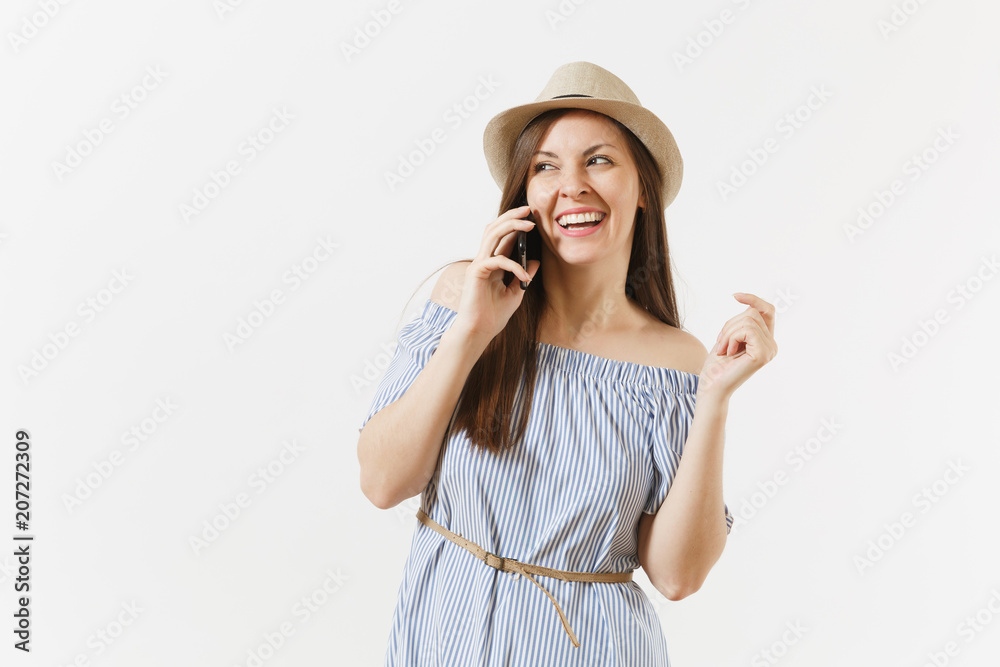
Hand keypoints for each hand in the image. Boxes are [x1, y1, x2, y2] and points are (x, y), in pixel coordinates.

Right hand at [453, 205, 540, 342]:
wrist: (479, 332)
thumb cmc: (493, 316)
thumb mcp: (515, 293)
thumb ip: (523, 276)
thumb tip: (535, 261)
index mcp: (492, 264)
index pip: (503, 237)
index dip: (516, 224)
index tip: (532, 217)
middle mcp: (483, 260)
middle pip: (495, 229)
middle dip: (512, 216)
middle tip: (529, 210)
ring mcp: (478, 265)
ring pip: (492, 235)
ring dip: (511, 226)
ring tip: (529, 223)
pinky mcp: (476, 273)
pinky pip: (497, 260)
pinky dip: (514, 266)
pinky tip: (525, 276)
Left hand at [697, 293, 777, 401]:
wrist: (711, 386)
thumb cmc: (717, 365)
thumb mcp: (730, 336)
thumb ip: (743, 323)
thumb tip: (751, 307)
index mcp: (766, 340)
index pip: (768, 311)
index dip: (754, 299)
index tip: (735, 296)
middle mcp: (772, 345)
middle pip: (753, 314)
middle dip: (730, 324)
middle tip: (720, 343)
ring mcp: (770, 350)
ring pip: (748, 320)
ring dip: (728, 333)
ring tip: (723, 349)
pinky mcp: (763, 354)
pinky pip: (747, 330)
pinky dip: (732, 338)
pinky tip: (728, 352)